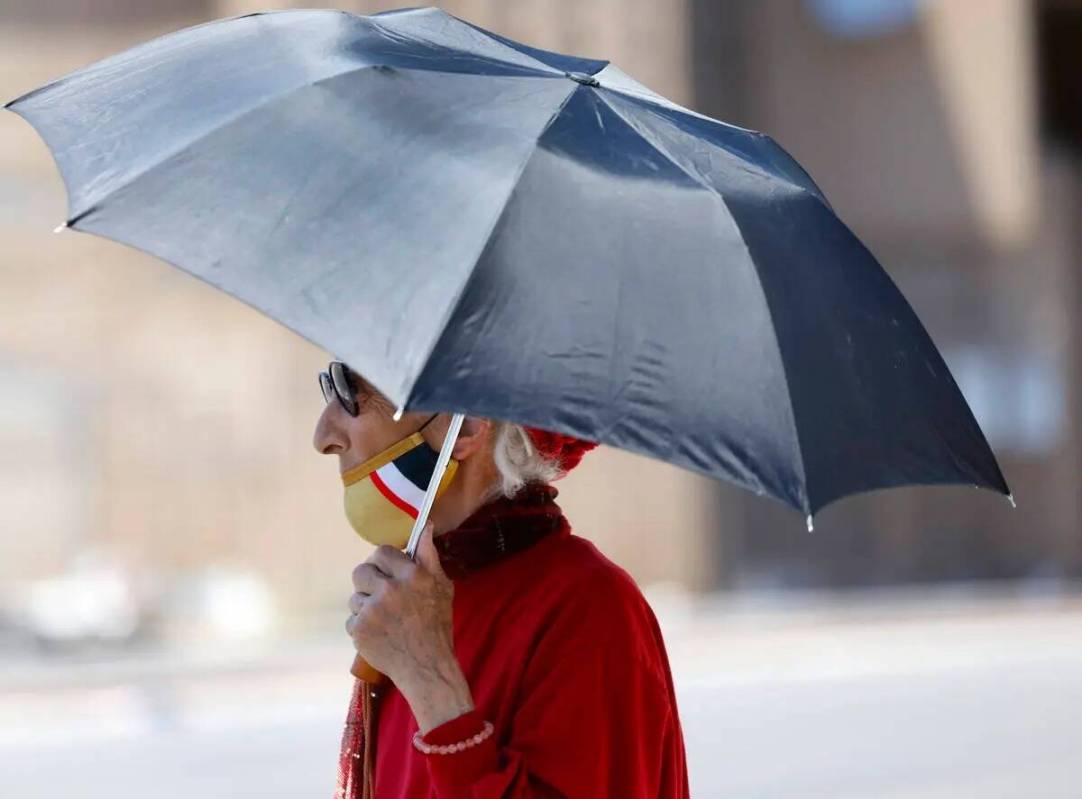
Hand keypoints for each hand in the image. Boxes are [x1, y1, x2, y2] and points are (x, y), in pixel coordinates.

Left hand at [346, 522, 474, 731]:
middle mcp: (390, 589)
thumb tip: (425, 527)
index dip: (383, 562)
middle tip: (382, 596)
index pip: (381, 552)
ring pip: (355, 597)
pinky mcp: (359, 629)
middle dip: (369, 582)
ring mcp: (372, 610)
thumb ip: (429, 556)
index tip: (388, 574)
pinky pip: (352, 619)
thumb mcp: (442, 587)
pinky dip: (362, 627)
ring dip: (366, 606)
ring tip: (384, 620)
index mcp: (411, 575)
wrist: (427, 667)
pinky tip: (378, 633)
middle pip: (361, 571)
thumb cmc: (437, 625)